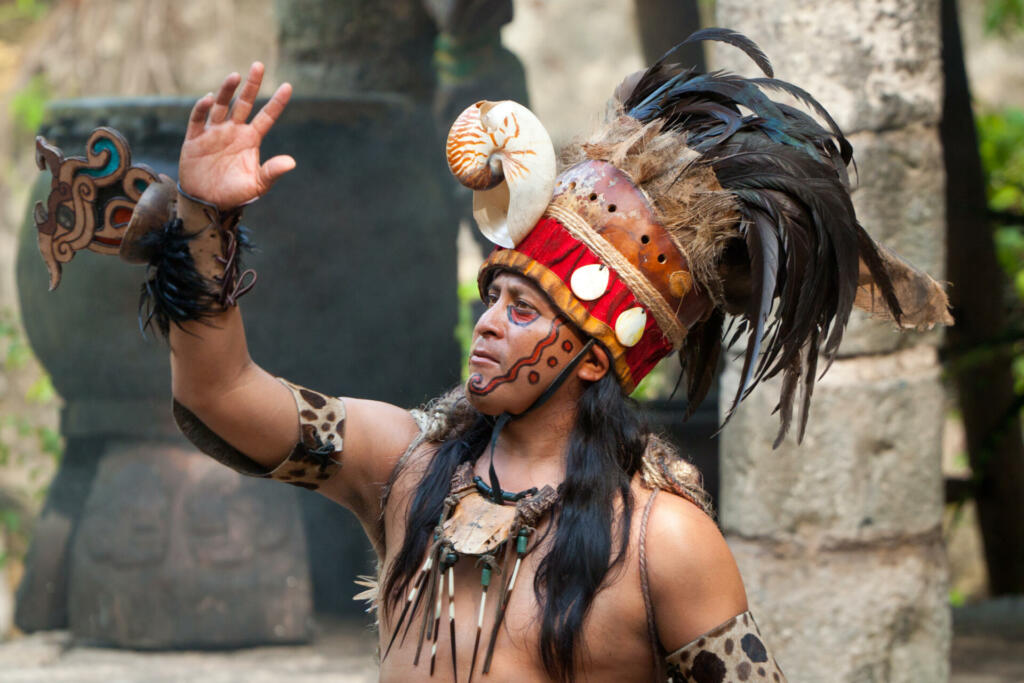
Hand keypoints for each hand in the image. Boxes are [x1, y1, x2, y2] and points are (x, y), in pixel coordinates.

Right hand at [178, 62, 294, 208]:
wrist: (207, 203)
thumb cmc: (235, 194)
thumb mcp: (257, 185)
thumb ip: (272, 172)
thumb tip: (292, 162)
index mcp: (251, 139)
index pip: (266, 116)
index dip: (277, 102)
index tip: (288, 86)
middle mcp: (234, 131)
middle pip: (244, 103)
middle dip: (251, 85)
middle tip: (259, 65)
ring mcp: (214, 132)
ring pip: (221, 106)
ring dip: (227, 90)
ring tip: (235, 76)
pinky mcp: (195, 138)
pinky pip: (198, 119)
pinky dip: (202, 108)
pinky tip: (210, 99)